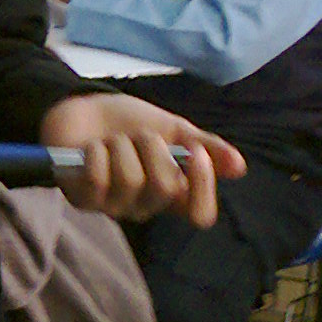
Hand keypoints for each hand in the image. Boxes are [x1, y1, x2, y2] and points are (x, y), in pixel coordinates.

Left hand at [41, 92, 243, 228]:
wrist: (84, 107)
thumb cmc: (129, 124)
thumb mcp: (173, 129)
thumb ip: (204, 146)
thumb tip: (239, 166)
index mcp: (172, 194)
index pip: (200, 213)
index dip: (202, 184)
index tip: (195, 151)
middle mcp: (145, 206)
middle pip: (165, 188)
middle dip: (152, 147)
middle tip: (139, 135)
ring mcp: (113, 206)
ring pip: (130, 180)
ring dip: (121, 146)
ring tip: (113, 140)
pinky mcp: (83, 199)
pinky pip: (98, 178)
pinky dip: (96, 152)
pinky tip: (92, 148)